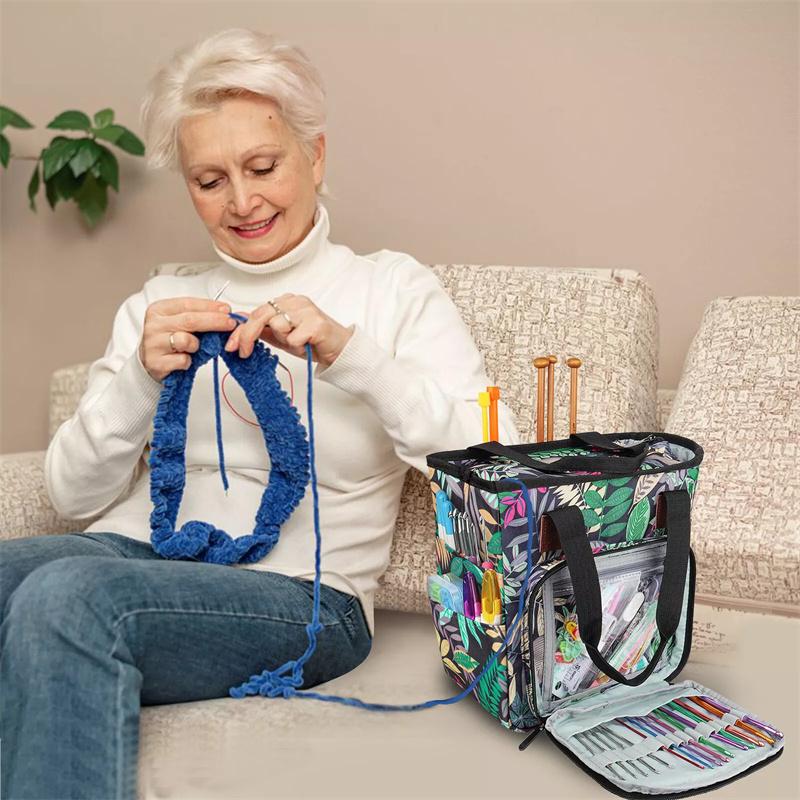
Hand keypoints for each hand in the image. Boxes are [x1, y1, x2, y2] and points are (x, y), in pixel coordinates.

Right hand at [139, 297, 235, 382]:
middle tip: (230, 324)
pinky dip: (188, 361)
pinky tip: (185, 361)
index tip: (227, 310)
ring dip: (197, 345)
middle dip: (214, 321)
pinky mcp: (155, 363)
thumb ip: (198, 316)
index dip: (209, 306)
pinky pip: (182, 360)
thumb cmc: (170, 341)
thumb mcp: (180, 323)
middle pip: (190, 320)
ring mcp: (153, 344)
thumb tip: (226, 312)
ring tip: (194, 348)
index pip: (187, 304)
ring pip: (185, 340)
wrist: (150, 363)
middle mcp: (154, 325)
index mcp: (159, 310)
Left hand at [224, 293, 352, 366]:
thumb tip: (238, 327)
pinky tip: (308, 345)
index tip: (232, 345)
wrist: (339, 350)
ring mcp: (306, 310)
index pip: (256, 312)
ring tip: (298, 343)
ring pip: (277, 325)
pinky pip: (294, 338)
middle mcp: (295, 301)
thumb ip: (263, 330)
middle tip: (244, 352)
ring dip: (284, 341)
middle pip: (261, 315)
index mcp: (285, 302)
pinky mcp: (316, 323)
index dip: (241, 329)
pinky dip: (298, 346)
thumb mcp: (281, 337)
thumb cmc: (312, 342)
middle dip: (248, 336)